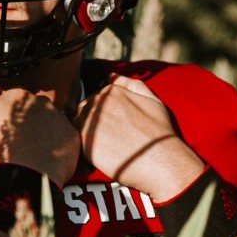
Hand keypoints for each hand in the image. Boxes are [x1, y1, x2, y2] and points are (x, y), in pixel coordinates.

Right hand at [0, 85, 80, 182]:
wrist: (26, 176)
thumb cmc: (0, 147)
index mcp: (19, 95)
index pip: (12, 100)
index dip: (5, 115)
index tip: (3, 129)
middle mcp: (43, 102)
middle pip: (32, 109)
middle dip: (26, 120)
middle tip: (17, 141)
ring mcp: (60, 119)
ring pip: (49, 121)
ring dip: (42, 131)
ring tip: (32, 151)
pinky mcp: (72, 137)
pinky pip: (63, 137)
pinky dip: (56, 145)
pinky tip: (45, 156)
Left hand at [75, 74, 203, 201]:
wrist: (161, 160)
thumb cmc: (159, 133)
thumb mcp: (151, 100)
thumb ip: (131, 85)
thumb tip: (112, 75)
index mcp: (111, 91)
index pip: (94, 102)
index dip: (102, 118)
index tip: (113, 130)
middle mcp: (98, 101)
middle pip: (82, 112)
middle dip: (91, 126)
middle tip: (109, 142)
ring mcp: (89, 119)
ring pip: (77, 127)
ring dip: (87, 137)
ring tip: (106, 149)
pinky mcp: (84, 139)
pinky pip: (76, 143)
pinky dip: (84, 151)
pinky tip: (102, 157)